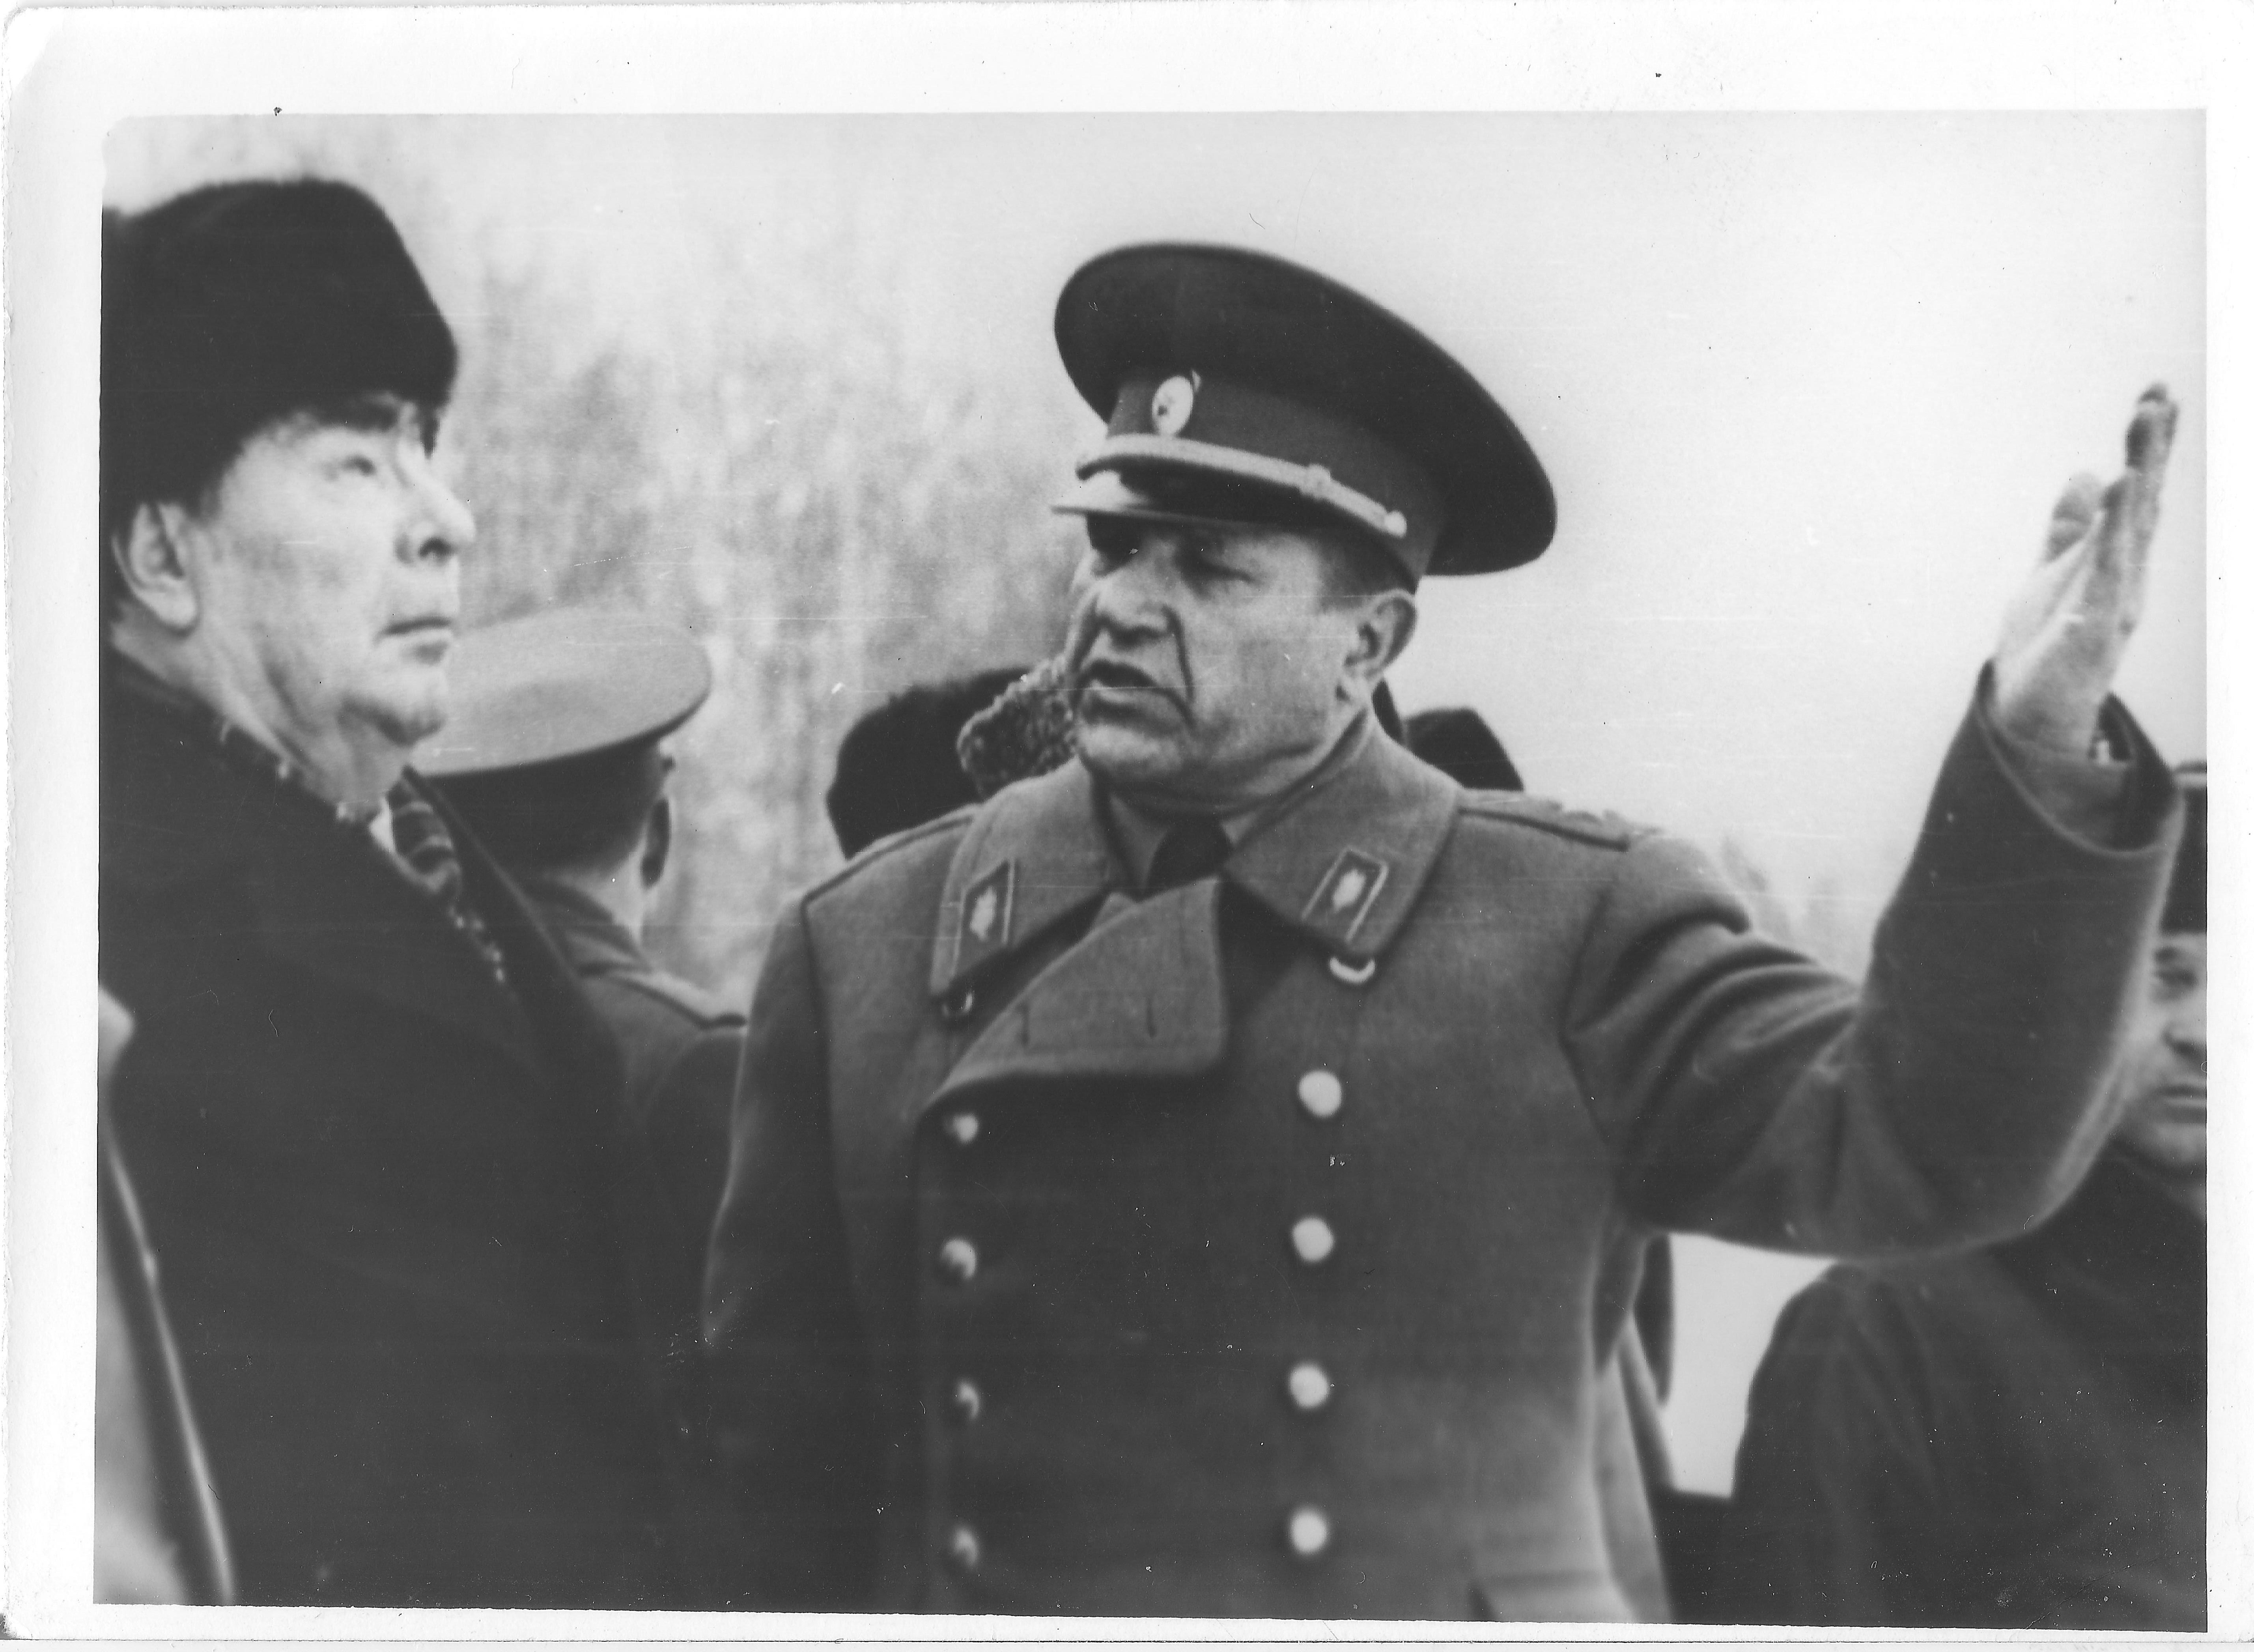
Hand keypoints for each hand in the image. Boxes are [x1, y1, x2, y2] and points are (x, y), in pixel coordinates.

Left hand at [1991, 386, 2178, 756]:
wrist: (2032, 712)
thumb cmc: (2047, 643)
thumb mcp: (2053, 570)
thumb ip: (2070, 527)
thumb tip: (2086, 473)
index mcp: (2117, 559)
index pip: (2138, 493)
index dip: (2148, 446)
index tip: (2156, 394)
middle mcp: (2125, 577)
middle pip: (2142, 507)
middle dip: (2150, 454)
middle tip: (2155, 399)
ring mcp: (2112, 607)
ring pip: (2127, 542)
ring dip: (2133, 493)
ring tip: (2136, 446)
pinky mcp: (2087, 637)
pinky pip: (2100, 592)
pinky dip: (2106, 557)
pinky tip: (2116, 506)